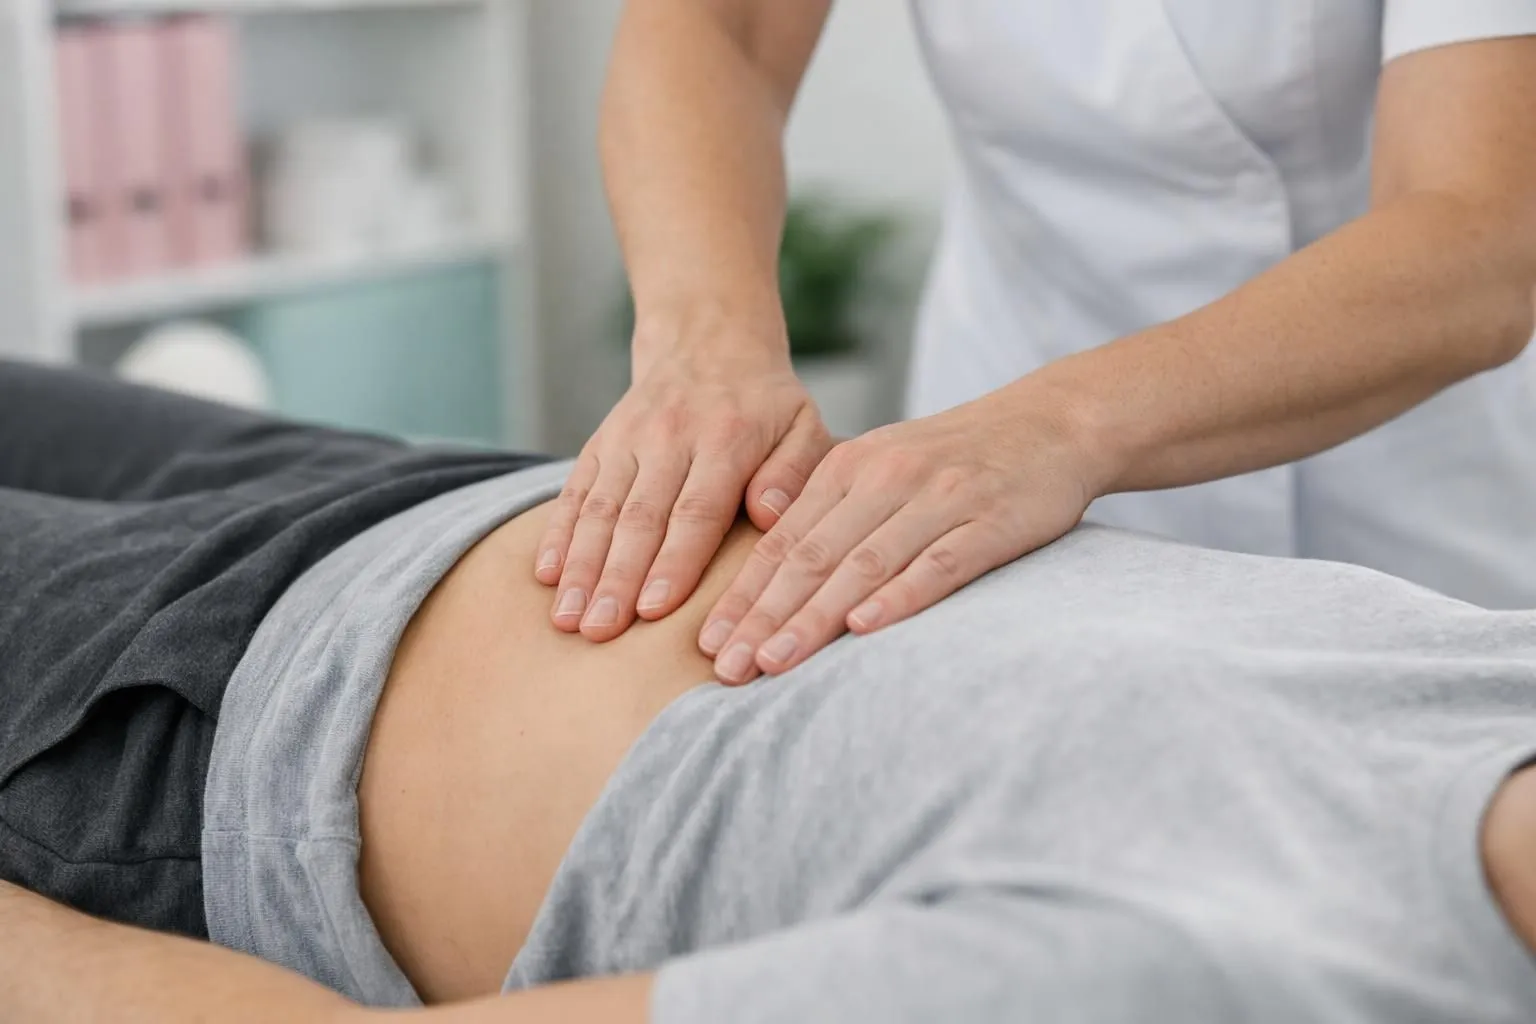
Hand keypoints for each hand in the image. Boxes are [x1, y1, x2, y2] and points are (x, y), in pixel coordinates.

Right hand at [536, 346, 831, 640]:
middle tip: (600, 631)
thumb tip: (770, 516)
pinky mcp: (600, 443)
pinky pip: (574, 492)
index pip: (696, 509)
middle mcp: (669, 437)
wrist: (708, 340)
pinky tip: (546, 577)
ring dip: (580, 567)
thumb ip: (794, 473)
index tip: (654, 610)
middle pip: (639, 518)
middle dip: (617, 579)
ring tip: (568, 619)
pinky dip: (558, 535)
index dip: (673, 562)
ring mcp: (627, 439)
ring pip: (600, 509)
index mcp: (726, 439)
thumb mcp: (803, 426)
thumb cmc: (766, 405)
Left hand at [697, 388, 1101, 682]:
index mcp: (850, 469)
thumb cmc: (956, 460)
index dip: (744, 595)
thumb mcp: (884, 468)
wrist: (1052, 424)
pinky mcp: (990, 521)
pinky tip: (865, 629)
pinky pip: (938, 564)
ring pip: (863, 565)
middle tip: (725, 668)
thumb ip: (832, 514)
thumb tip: (770, 583)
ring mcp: (938, 500)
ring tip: (774, 663)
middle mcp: (886, 480)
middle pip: (812, 558)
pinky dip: (899, 596)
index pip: (783, 542)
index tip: (708, 643)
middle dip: (763, 618)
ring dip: (814, 618)